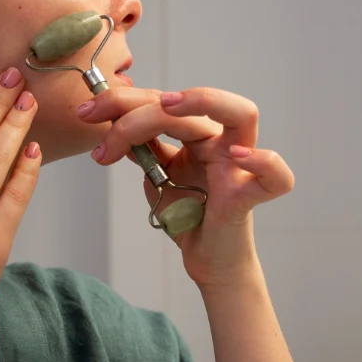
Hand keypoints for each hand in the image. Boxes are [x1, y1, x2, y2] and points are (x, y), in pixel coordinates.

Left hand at [79, 86, 293, 287]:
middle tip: (97, 119)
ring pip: (242, 115)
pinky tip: (240, 156)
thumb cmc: (189, 216)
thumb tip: (111, 120)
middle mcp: (222, 142)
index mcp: (199, 134)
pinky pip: (274, 176)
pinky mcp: (248, 197)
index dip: (121, 102)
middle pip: (190, 104)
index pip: (164, 103)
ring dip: (205, 101)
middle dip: (139, 104)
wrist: (207, 260)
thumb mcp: (158, 175)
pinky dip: (263, 162)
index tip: (86, 113)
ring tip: (167, 106)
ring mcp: (239, 166)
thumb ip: (144, 148)